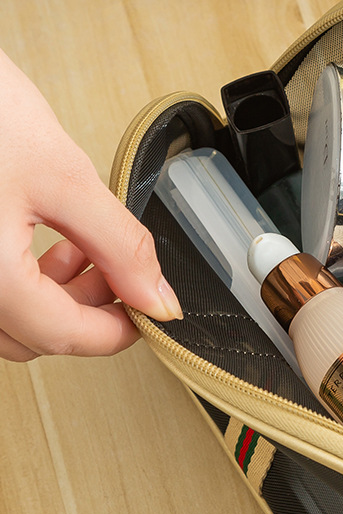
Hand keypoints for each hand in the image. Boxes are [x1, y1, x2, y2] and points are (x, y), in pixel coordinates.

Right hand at [0, 50, 181, 361]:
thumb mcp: (62, 176)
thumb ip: (120, 245)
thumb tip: (156, 298)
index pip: (65, 337)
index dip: (120, 330)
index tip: (150, 311)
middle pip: (35, 336)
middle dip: (88, 309)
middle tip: (119, 270)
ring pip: (9, 319)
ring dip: (57, 295)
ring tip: (84, 246)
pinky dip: (24, 279)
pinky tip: (46, 240)